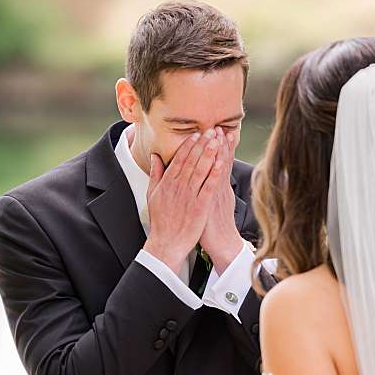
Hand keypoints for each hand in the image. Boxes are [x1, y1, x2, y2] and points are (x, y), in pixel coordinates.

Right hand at [144, 129, 222, 269]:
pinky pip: (208, 187)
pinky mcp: (200, 207)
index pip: (179, 159)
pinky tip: (221, 163)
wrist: (166, 244)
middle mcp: (178, 187)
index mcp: (167, 183)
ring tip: (218, 140)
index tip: (197, 134)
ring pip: (201, 170)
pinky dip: (215, 174)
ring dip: (210, 154)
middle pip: (191, 161)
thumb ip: (155, 174)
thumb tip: (156, 156)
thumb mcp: (153, 194)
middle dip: (202, 144)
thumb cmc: (161, 220)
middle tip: (211, 130)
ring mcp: (189, 196)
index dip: (189, 145)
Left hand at [197, 129, 244, 272]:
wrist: (222, 243)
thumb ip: (209, 187)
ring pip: (220, 169)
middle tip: (220, 127)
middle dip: (220, 144)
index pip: (219, 162)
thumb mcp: (213, 202)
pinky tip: (221, 159)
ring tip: (221, 135)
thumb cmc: (214, 225)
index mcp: (217, 186)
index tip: (220, 131)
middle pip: (221, 161)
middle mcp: (219, 187)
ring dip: (221, 152)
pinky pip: (216, 185)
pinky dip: (219, 172)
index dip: (220, 146)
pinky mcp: (213, 202)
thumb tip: (208, 175)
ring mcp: (218, 194)